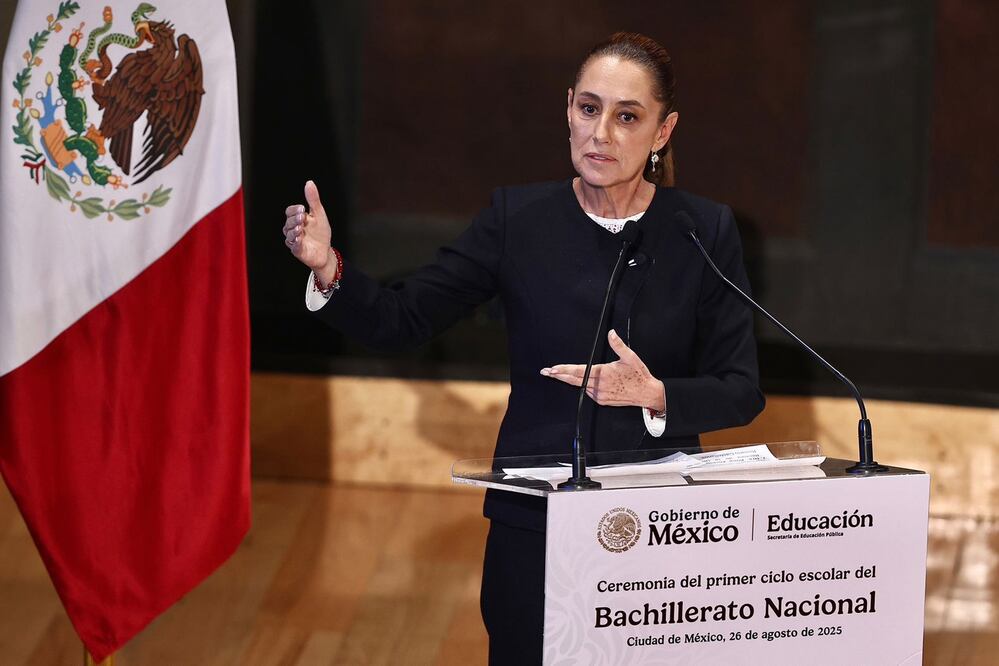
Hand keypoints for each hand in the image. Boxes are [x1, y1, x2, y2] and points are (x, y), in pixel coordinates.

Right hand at [282, 180, 335, 277]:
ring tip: (300, 228)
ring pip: (289, 234)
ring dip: (294, 231)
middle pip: (288, 222)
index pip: (290, 212)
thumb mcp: (319, 214)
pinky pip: (294, 246)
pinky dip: (296, 243)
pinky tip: (299, 239)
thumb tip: (309, 182)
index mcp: (297, 219)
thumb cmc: (320, 233)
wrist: (325, 251)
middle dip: (294, 219)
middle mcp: (293, 229)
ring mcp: (294, 240)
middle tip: (302, 217)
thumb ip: (313, 199)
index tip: (302, 208)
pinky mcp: (297, 251)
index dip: (294, 210)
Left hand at [541, 329, 665, 409]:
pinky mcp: (602, 400)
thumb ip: (618, 345)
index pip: (578, 371)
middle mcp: (599, 385)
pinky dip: (584, 386)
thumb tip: (611, 333)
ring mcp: (599, 394)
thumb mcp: (630, 357)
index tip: (552, 369)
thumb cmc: (638, 375)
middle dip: (558, 376)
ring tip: (560, 374)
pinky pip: (589, 392)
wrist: (647, 393)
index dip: (564, 370)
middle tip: (546, 372)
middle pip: (574, 380)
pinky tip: (585, 382)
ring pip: (581, 386)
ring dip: (571, 380)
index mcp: (603, 373)